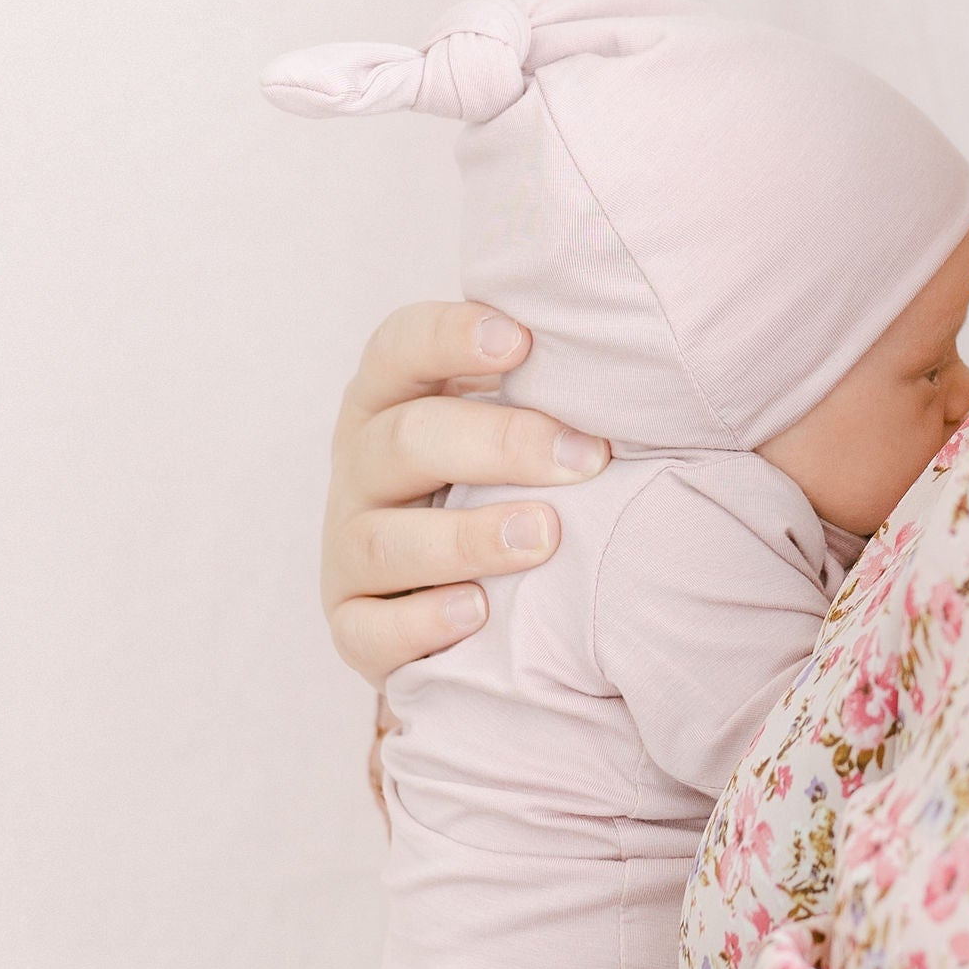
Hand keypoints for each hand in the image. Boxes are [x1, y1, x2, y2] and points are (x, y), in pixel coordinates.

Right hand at [323, 301, 609, 681]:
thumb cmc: (487, 485)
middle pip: (405, 440)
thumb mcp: (500, 424)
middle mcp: (360, 470)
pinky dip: (420, 623)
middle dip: (500, 445)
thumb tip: (621, 360)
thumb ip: (538, 389)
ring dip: (467, 538)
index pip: (398, 350)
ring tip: (543, 536)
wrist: (443, 590)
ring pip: (386, 541)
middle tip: (586, 456)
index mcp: (388, 402)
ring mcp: (347, 550)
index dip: (449, 338)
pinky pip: (369, 630)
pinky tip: (477, 612)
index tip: (522, 341)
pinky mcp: (352, 625)